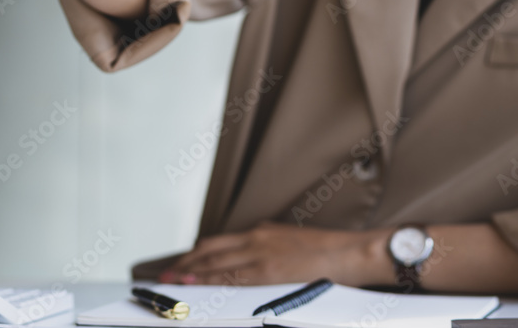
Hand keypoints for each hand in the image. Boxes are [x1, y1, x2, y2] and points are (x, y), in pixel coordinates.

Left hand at [158, 221, 389, 286]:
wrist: (350, 252)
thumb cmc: (328, 251)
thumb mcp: (291, 240)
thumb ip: (269, 244)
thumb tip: (252, 253)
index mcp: (263, 231)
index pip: (219, 242)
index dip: (196, 254)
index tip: (181, 263)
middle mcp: (257, 238)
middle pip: (210, 250)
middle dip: (186, 263)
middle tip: (167, 274)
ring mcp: (261, 254)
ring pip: (216, 262)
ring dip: (191, 272)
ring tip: (173, 281)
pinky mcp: (269, 271)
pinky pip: (232, 277)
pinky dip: (211, 280)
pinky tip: (197, 285)